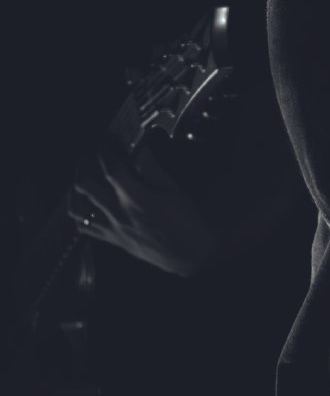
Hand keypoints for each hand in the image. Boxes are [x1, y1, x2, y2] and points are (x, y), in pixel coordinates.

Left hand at [71, 136, 217, 276]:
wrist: (189, 255)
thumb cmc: (185, 223)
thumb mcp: (173, 189)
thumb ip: (152, 167)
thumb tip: (141, 148)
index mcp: (135, 198)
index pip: (111, 167)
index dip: (105, 149)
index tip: (106, 140)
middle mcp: (118, 213)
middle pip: (85, 184)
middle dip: (83, 164)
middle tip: (88, 155)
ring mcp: (112, 228)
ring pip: (78, 208)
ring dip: (75, 189)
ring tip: (81, 178)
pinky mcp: (113, 240)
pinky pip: (85, 227)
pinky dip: (80, 214)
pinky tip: (84, 205)